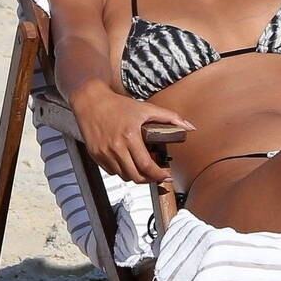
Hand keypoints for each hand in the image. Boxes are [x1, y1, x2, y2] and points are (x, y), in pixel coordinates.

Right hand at [71, 86, 194, 184]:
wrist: (91, 101)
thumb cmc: (118, 105)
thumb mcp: (145, 108)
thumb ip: (169, 117)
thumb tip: (189, 127)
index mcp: (130, 136)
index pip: (147, 166)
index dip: (158, 175)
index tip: (166, 177)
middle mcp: (116, 147)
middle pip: (135, 176)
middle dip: (148, 179)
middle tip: (155, 175)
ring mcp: (104, 152)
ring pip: (123, 176)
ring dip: (134, 175)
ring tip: (141, 168)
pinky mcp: (95, 155)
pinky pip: (111, 171)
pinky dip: (120, 171)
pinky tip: (126, 161)